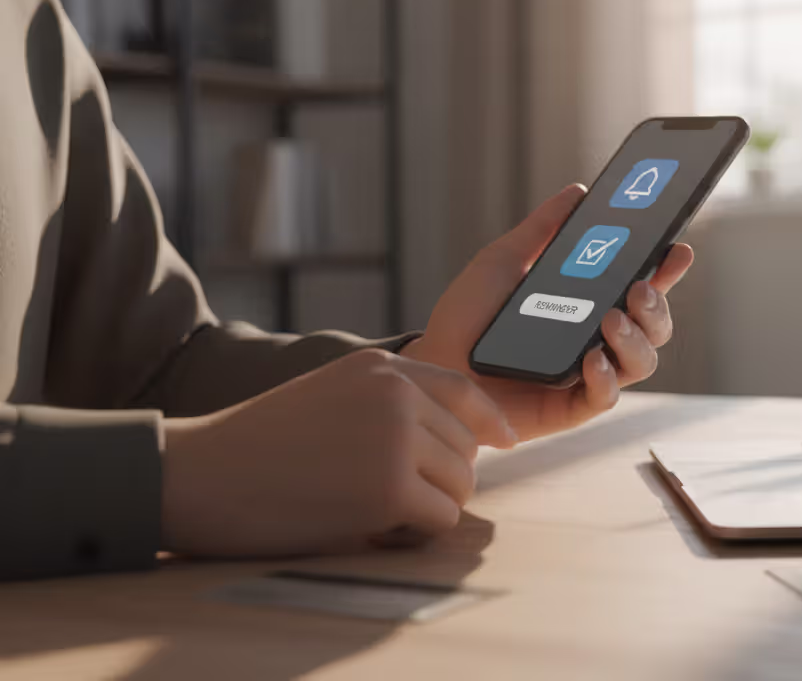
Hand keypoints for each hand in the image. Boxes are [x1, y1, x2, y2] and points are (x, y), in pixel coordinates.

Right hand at [159, 348, 515, 556]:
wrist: (198, 475)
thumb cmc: (258, 444)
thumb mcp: (331, 394)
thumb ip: (390, 402)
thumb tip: (467, 438)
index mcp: (381, 367)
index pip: (464, 389)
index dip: (488, 421)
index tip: (503, 441)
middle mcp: (396, 394)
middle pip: (466, 446)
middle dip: (442, 477)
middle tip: (396, 498)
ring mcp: (396, 439)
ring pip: (461, 484)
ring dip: (430, 506)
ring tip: (378, 511)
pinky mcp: (391, 489)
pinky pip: (441, 519)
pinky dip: (416, 533)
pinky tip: (374, 528)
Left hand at [403, 184, 693, 440]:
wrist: (432, 369)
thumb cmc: (467, 318)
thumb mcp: (502, 262)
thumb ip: (541, 230)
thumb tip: (577, 191)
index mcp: (590, 303)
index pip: (643, 284)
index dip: (667, 269)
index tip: (677, 248)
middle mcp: (598, 339)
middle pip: (655, 325)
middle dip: (657, 304)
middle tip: (638, 286)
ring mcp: (588, 375)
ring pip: (643, 362)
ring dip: (636, 339)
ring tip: (610, 319)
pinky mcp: (571, 408)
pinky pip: (607, 397)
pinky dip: (606, 378)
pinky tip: (591, 359)